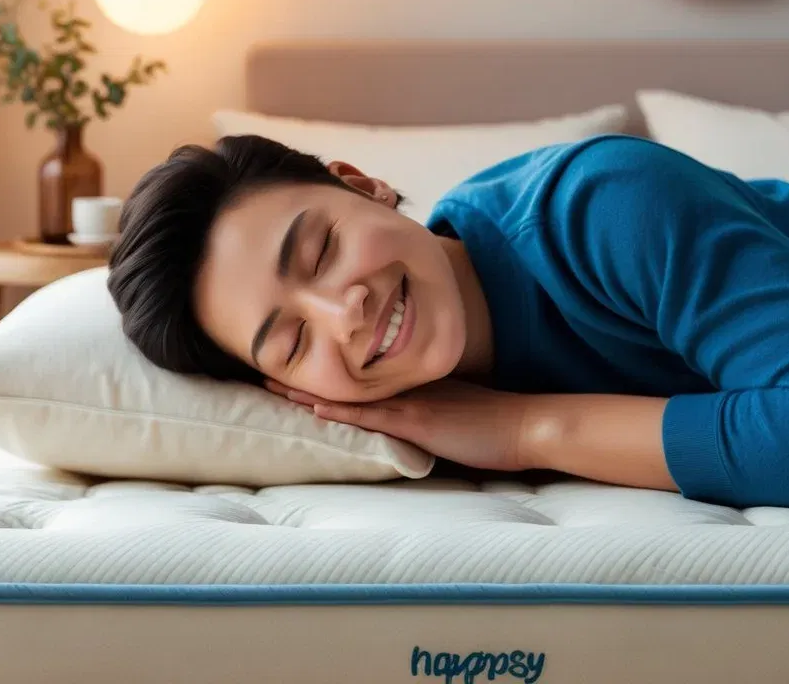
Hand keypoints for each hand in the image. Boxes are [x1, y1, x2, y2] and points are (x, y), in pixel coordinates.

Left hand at [266, 378, 544, 471]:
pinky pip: (371, 417)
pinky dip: (340, 412)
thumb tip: (406, 419)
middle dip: (303, 373)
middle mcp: (404, 389)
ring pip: (347, 394)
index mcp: (410, 384)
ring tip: (270, 382)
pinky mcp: (417, 423)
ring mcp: (409, 404)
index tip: (289, 363)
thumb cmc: (496, 424)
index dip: (321, 370)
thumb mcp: (454, 410)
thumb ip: (426, 411)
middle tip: (263, 365)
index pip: (356, 376)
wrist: (525, 426)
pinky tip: (314, 409)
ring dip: (308, 390)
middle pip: (343, 379)